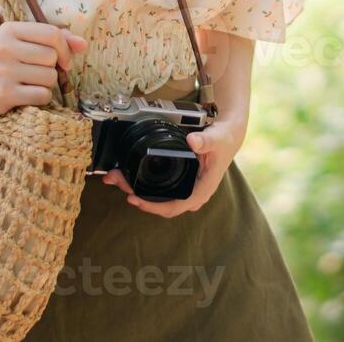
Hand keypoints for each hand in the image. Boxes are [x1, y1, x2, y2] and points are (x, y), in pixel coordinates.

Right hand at [0, 22, 86, 116]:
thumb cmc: (1, 62)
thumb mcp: (21, 43)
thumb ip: (54, 40)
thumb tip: (83, 44)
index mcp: (10, 30)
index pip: (52, 34)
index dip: (66, 48)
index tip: (63, 60)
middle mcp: (5, 48)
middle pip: (52, 57)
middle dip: (53, 68)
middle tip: (37, 73)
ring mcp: (4, 72)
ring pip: (49, 77)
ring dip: (46, 84)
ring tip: (29, 83)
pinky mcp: (4, 94)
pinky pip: (42, 95)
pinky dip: (41, 98)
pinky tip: (26, 95)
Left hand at [100, 111, 247, 217]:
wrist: (227, 136)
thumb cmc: (223, 140)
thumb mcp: (218, 138)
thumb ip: (206, 140)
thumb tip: (193, 141)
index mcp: (201, 190)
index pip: (174, 207)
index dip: (153, 207)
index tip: (135, 199)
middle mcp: (192, 194)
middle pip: (160, 204)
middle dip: (137, 196)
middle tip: (117, 181)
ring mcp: (185, 189)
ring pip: (157, 197)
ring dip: (136, 188)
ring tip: (116, 177)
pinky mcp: (179, 183)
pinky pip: (158, 189)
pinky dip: (142, 183)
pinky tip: (129, 175)